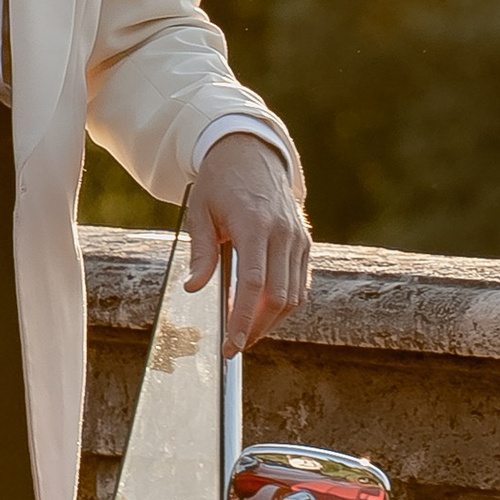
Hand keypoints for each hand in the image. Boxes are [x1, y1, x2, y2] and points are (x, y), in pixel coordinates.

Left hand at [185, 135, 312, 354]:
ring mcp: (298, 239)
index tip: (232, 343)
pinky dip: (284, 305)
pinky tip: (263, 314)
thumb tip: (194, 288)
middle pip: (278, 296)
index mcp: (255, 224)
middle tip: (235, 347)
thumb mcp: (200, 212)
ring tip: (246, 334)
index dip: (243, 318)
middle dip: (256, 328)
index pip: (253, 283)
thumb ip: (201, 252)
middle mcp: (283, 233)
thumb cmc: (220, 183)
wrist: (251, 153)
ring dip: (271, 321)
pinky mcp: (305, 243)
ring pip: (294, 296)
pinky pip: (300, 284)